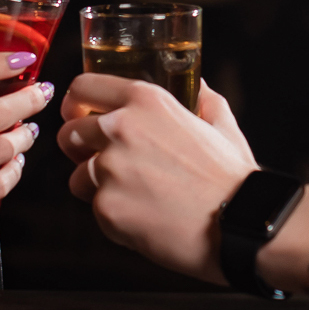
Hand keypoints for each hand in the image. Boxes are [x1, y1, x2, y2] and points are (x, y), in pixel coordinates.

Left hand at [58, 76, 256, 281]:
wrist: (240, 223)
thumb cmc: (232, 177)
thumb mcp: (221, 125)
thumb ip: (203, 99)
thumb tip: (198, 85)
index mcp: (146, 100)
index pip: (83, 87)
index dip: (77, 103)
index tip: (79, 115)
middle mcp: (120, 128)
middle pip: (69, 133)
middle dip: (79, 149)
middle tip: (102, 161)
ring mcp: (109, 169)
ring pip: (77, 177)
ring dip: (96, 187)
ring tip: (134, 196)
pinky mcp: (106, 208)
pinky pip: (95, 210)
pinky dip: (114, 216)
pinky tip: (144, 217)